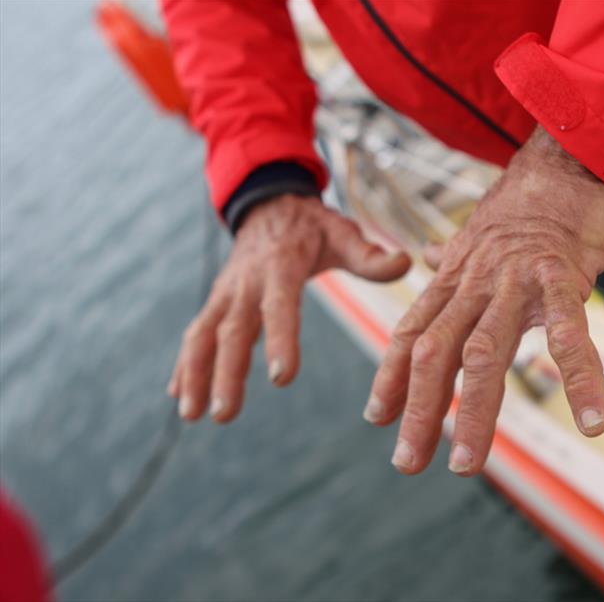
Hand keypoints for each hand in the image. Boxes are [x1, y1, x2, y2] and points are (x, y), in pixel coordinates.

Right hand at [168, 195, 410, 421]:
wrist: (268, 205)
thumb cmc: (312, 226)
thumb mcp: (341, 232)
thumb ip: (370, 254)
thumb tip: (406, 262)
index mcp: (281, 266)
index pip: (280, 306)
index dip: (281, 339)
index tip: (282, 377)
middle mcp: (247, 282)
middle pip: (234, 329)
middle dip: (227, 372)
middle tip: (225, 414)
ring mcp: (226, 292)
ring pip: (204, 334)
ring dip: (195, 374)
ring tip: (192, 415)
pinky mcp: (217, 301)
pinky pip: (196, 333)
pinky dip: (185, 364)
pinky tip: (180, 398)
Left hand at [363, 128, 603, 475]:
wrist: (570, 153)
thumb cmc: (532, 200)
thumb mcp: (481, 232)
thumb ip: (453, 255)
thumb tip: (427, 256)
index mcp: (458, 275)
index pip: (413, 332)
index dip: (391, 377)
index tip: (377, 417)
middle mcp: (475, 280)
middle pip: (435, 352)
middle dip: (418, 410)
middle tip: (406, 462)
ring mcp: (515, 278)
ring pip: (483, 352)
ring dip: (472, 411)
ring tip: (464, 463)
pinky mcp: (562, 274)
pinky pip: (570, 333)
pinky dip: (581, 379)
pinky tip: (594, 422)